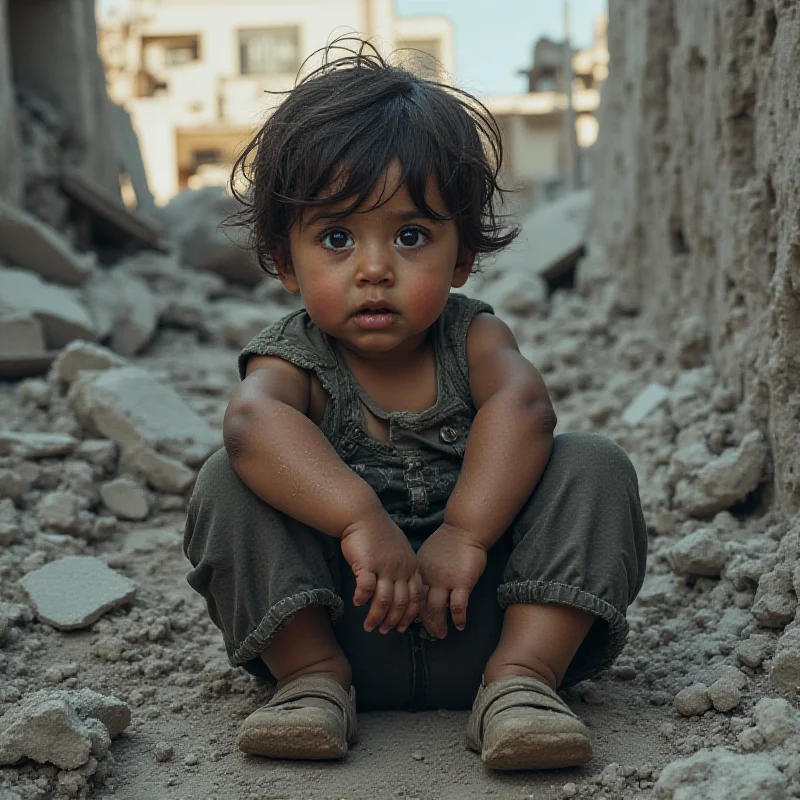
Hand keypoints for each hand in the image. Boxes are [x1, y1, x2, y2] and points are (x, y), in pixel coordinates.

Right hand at [340, 509, 422, 634]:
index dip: (410, 615)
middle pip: (401, 603)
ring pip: (384, 601)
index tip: (402, 627)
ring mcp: (385, 567)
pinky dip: (362, 599)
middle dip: (393, 621)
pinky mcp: (368, 565)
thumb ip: (402, 567)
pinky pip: (367, 589)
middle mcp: (401, 568)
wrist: (363, 515)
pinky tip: (357, 603)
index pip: (416, 597)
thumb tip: (398, 587)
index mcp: (411, 565)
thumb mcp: (398, 549)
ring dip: (377, 617)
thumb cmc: (378, 531)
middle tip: (384, 631)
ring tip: (369, 626)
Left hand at [416, 523, 486, 638]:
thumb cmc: (446, 543)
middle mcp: (428, 578)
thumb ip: (420, 573)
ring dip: (437, 625)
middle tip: (423, 633)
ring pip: (435, 609)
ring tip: (440, 634)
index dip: (405, 611)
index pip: (408, 596)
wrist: (464, 530)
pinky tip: (459, 626)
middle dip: (418, 622)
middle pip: (418, 606)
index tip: (403, 621)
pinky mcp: (462, 582)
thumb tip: (413, 588)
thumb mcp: (425, 556)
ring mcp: (445, 581)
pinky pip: (458, 606)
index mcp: (418, 572)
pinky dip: (458, 618)